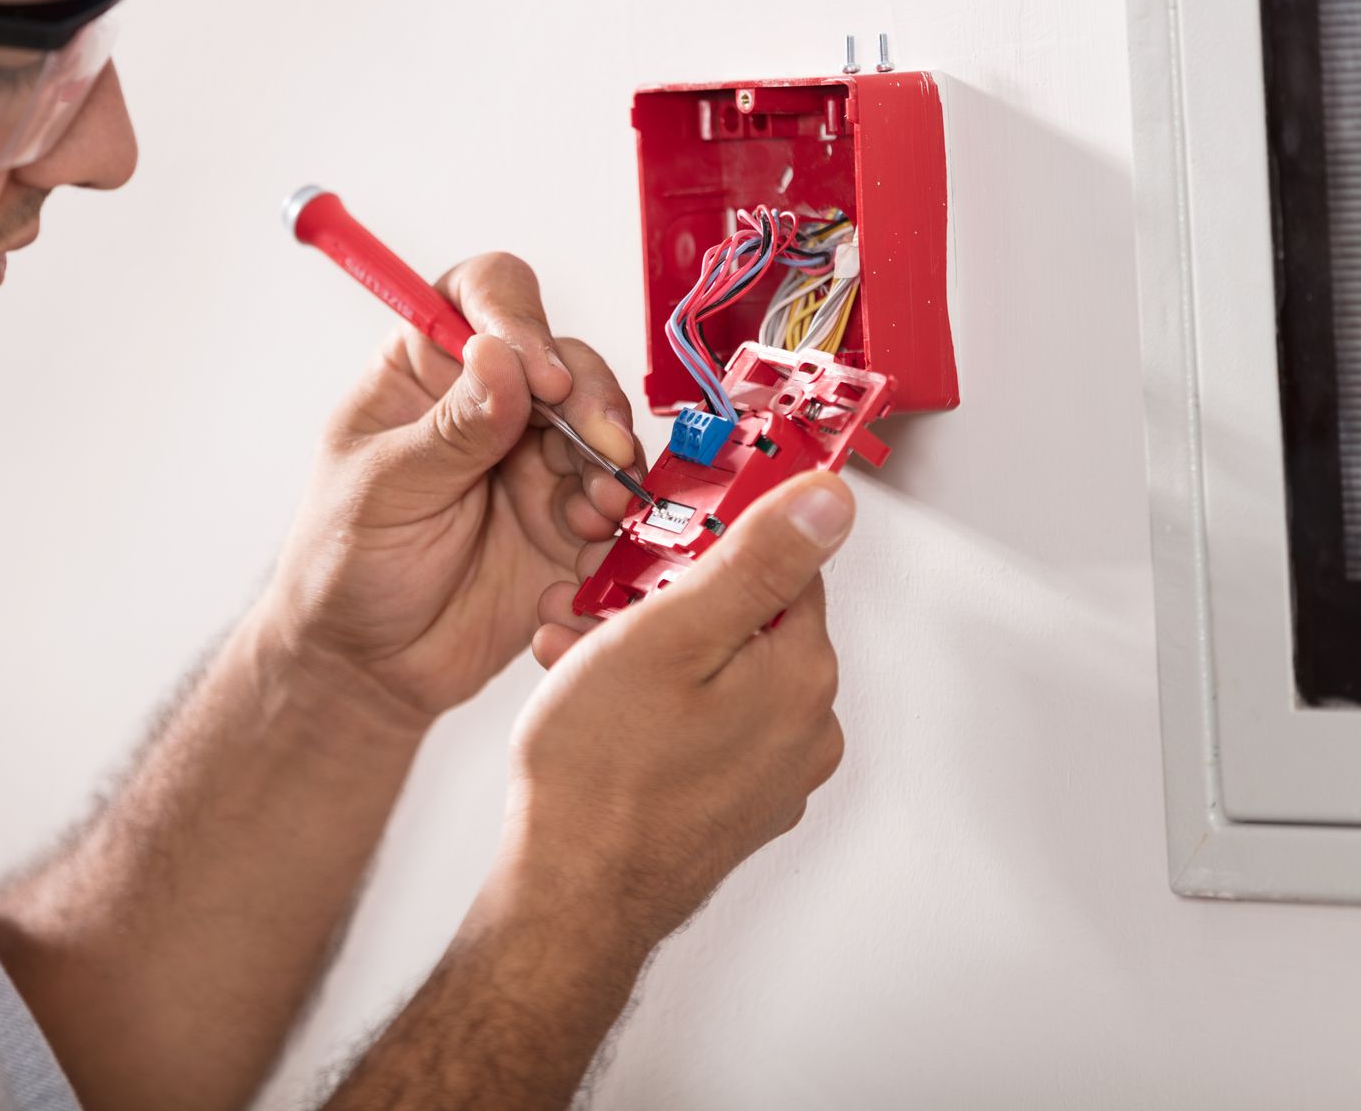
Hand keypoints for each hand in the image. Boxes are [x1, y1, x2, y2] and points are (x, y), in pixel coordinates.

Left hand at [259, 252, 647, 720]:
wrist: (368, 668)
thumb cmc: (344, 566)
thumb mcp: (383, 490)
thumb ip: (450, 430)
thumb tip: (501, 356)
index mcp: (426, 368)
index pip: (485, 296)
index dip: (520, 319)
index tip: (539, 375)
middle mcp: (490, 401)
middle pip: (565, 359)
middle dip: (590, 399)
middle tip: (598, 447)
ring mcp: (534, 459)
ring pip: (603, 427)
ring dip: (611, 462)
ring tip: (593, 512)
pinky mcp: (568, 519)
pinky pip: (617, 502)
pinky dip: (617, 521)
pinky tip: (588, 549)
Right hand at [494, 473, 853, 952]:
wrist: (569, 898)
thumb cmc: (601, 776)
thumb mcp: (668, 634)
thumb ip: (756, 560)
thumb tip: (830, 501)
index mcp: (802, 674)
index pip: (781, 562)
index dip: (706, 542)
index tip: (654, 545)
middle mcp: (805, 727)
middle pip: (743, 618)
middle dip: (663, 601)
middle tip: (597, 606)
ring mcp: (772, 772)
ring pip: (715, 672)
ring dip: (646, 651)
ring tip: (576, 658)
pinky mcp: (734, 803)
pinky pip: (703, 725)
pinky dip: (653, 705)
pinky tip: (597, 708)